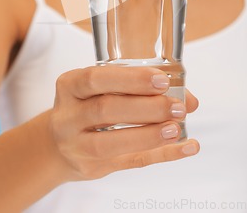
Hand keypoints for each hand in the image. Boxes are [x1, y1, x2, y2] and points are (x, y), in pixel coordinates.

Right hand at [49, 66, 199, 180]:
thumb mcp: (102, 88)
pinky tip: (185, 147)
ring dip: (149, 135)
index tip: (161, 80)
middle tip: (175, 106)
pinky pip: (130, 163)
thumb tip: (188, 99)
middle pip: (106, 110)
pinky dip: (162, 155)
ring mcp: (78, 145)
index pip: (96, 79)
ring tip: (176, 128)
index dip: (131, 80)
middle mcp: (69, 116)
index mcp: (71, 86)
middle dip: (146, 108)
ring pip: (111, 142)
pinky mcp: (93, 168)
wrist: (57, 143)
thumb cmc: (87, 105)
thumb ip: (140, 86)